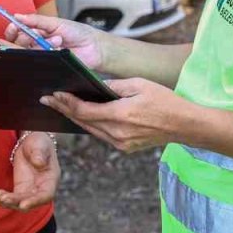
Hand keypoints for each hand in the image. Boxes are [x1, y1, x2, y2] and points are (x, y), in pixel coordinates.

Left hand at [0, 131, 59, 211]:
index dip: (35, 201)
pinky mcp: (21, 188)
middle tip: (4, 199)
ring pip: (21, 201)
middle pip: (31, 201)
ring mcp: (31, 189)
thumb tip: (39, 163)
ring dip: (10, 202)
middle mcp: (42, 187)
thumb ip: (40, 154)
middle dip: (18, 202)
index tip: (23, 205)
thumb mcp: (40, 145)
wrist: (32, 142)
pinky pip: (14, 197)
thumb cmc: (39, 142)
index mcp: (51, 179)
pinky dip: (6, 198)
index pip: (46, 195)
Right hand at [2, 13, 104, 70]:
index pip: (17, 32)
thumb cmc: (77, 32)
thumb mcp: (56, 22)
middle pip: (19, 44)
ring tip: (59, 40)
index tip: (13, 26)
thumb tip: (17, 16)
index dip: (13, 30)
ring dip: (43, 44)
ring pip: (29, 53)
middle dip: (25, 38)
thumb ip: (36, 20)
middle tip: (34, 35)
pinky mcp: (49, 66)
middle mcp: (37, 45)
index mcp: (36, 32)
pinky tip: (59, 48)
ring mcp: (42, 56)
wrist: (94, 46)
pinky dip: (49, 53)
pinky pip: (40, 62)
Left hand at [41, 78, 191, 152]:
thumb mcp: (139, 84)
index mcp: (120, 115)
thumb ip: (114, 86)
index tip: (53, 94)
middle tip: (48, 99)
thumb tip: (95, 86)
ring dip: (75, 118)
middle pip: (83, 121)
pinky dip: (90, 125)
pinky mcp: (124, 147)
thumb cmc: (164, 100)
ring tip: (61, 107)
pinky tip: (83, 117)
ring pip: (90, 130)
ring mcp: (120, 143)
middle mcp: (117, 133)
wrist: (184, 124)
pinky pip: (101, 135)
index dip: (66, 102)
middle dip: (64, 110)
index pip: (84, 110)